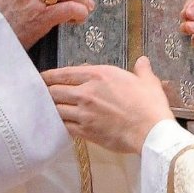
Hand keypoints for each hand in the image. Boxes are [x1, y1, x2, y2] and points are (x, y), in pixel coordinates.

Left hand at [42, 56, 173, 153]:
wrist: (151, 131)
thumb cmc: (150, 105)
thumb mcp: (148, 81)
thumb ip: (142, 69)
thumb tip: (142, 61)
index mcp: (98, 75)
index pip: (64, 73)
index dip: (49, 76)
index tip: (42, 78)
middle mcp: (86, 92)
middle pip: (54, 91)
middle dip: (46, 93)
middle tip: (42, 95)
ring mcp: (84, 113)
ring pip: (56, 109)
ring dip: (51, 109)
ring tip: (47, 110)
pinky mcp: (85, 131)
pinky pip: (64, 127)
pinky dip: (60, 125)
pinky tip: (59, 125)